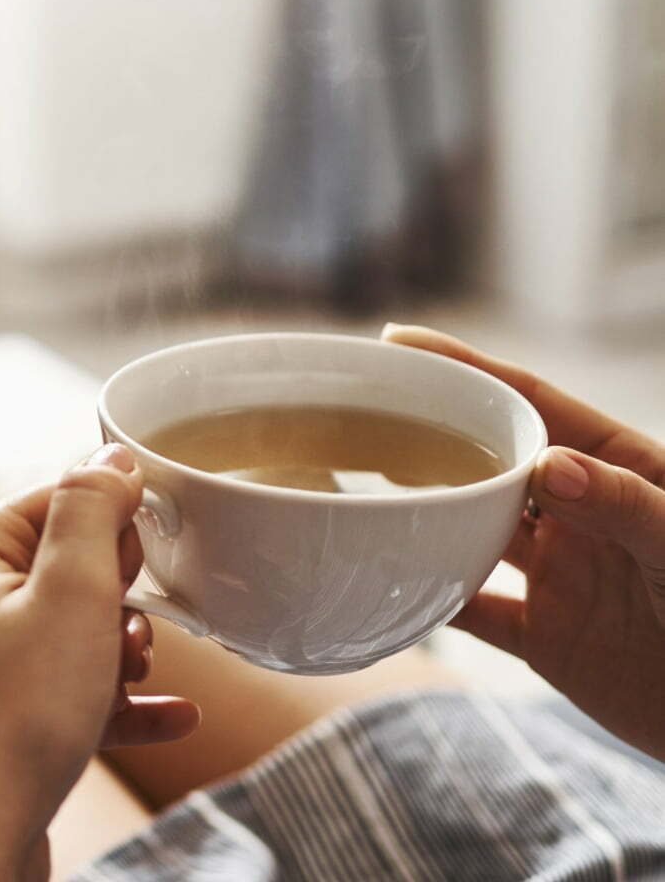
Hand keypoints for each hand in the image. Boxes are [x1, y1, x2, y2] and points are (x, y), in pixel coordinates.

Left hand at [0, 445, 199, 881]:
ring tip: (140, 678)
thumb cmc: (11, 719)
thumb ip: (92, 511)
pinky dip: (109, 705)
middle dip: (116, 599)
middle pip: (59, 568)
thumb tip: (111, 456)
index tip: (144, 571)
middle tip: (135, 636)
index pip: (55, 501)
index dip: (113, 532)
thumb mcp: (72, 594)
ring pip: (61, 636)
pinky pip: (54, 696)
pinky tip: (172, 721)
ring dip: (116, 653)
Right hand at [384, 324, 664, 759]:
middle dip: (429, 434)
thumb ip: (624, 503)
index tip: (401, 344)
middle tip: (360, 416)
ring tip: (356, 488)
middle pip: (489, 461)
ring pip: (470, 529)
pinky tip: (378, 587)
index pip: (533, 403)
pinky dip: (425, 600)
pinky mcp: (546, 636)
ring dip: (419, 513)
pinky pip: (470, 610)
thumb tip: (545, 465)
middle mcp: (581, 512)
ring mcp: (560, 573)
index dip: (467, 369)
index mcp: (618, 468)